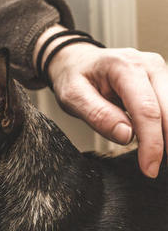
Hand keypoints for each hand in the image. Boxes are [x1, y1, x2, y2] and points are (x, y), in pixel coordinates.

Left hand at [34, 25, 167, 177]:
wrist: (77, 61)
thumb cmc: (73, 78)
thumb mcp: (72, 96)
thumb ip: (97, 114)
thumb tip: (126, 135)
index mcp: (124, 66)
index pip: (146, 110)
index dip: (152, 142)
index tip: (149, 168)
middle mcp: (148, 64)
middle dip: (166, 143)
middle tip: (154, 169)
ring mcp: (159, 71)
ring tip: (155, 159)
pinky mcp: (162, 80)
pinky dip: (166, 127)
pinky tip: (159, 144)